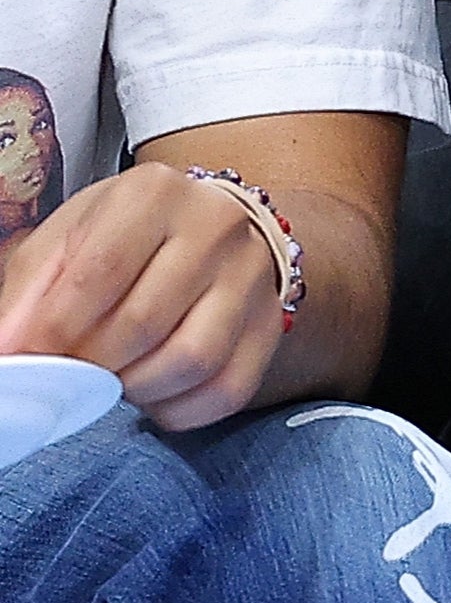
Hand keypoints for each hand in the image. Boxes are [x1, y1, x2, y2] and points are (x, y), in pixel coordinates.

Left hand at [0, 164, 287, 429]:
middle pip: (144, 322)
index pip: (100, 273)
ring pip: (191, 361)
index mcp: (155, 193)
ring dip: (136, 389)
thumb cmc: (123, 238)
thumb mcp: (67, 240)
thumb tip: (10, 356)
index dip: (54, 330)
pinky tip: (153, 393)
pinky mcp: (271, 323)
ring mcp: (253, 276)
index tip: (27, 359)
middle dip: (92, 365)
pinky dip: (178, 409)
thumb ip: (30, 293)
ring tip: (113, 379)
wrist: (210, 227)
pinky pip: (226, 390)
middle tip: (69, 375)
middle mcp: (216, 226)